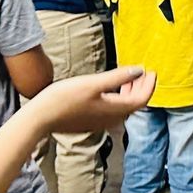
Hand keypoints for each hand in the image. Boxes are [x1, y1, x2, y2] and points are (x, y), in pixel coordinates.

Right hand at [28, 65, 155, 135]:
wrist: (41, 117)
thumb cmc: (64, 99)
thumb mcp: (94, 83)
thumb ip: (119, 77)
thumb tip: (139, 70)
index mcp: (115, 110)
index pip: (142, 99)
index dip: (150, 84)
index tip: (152, 71)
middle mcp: (111, 119)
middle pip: (134, 103)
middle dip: (141, 87)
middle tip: (144, 72)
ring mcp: (101, 122)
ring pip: (123, 106)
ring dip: (129, 91)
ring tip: (129, 77)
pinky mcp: (91, 121)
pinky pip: (112, 109)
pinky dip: (117, 96)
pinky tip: (110, 88)